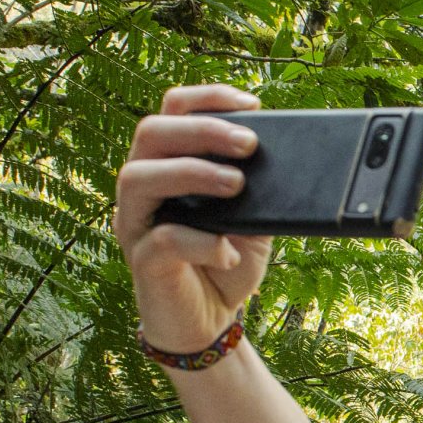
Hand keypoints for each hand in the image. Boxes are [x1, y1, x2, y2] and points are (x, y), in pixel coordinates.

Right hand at [115, 84, 270, 353]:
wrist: (210, 324)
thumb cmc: (227, 262)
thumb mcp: (254, 222)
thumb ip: (260, 191)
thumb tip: (287, 164)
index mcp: (168, 164)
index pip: (172, 111)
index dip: (207, 98)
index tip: (252, 104)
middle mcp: (142, 186)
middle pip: (151, 131)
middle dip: (202, 130)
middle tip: (250, 144)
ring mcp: (135, 222)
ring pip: (139, 177)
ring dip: (192, 173)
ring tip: (237, 185)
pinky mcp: (140, 261)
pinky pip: (160, 239)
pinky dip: (201, 242)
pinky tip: (229, 253)